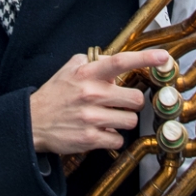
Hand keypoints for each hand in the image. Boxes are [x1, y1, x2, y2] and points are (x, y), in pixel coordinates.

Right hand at [29, 49, 168, 154]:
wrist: (33, 122)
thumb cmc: (55, 95)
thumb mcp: (69, 69)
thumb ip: (93, 62)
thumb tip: (116, 61)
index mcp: (87, 74)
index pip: (120, 62)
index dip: (145, 58)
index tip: (163, 57)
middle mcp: (91, 94)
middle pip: (135, 99)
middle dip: (131, 102)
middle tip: (119, 103)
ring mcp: (91, 117)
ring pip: (130, 120)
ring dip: (122, 120)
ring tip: (106, 118)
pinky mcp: (90, 139)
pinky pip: (118, 139)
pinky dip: (112, 137)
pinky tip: (100, 131)